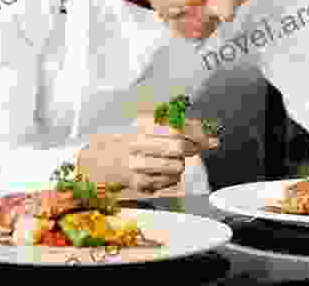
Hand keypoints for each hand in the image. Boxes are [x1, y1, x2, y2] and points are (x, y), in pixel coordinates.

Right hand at [77, 113, 218, 192]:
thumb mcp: (148, 127)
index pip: (177, 126)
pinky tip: (160, 174)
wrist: (96, 162)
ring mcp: (135, 164)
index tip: (210, 139)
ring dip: (179, 165)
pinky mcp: (136, 183)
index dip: (198, 133)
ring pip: (176, 167)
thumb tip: (211, 138)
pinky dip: (170, 179)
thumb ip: (180, 129)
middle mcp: (137, 143)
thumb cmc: (127, 143)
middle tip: (190, 150)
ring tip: (170, 162)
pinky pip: (167, 183)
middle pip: (178, 147)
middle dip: (190, 150)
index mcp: (142, 125)